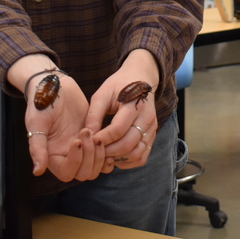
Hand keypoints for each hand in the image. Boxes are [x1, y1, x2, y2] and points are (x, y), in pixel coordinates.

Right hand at [23, 73, 104, 180]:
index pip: (67, 173)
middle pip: (84, 173)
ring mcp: (82, 148)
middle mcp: (67, 155)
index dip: (75, 161)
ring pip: (96, 167)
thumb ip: (37, 147)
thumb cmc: (42, 103)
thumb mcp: (36, 123)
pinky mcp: (93, 137)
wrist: (55, 86)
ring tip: (96, 133)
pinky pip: (104, 154)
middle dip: (90, 156)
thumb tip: (37, 171)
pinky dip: (108, 151)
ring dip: (100, 154)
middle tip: (88, 133)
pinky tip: (108, 138)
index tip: (76, 140)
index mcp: (53, 156)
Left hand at [88, 49, 159, 170]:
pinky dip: (128, 161)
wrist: (141, 77)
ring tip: (103, 155)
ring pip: (137, 153)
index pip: (118, 129)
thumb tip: (87, 136)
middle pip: (128, 144)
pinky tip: (115, 156)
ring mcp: (152, 128)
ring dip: (118, 158)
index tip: (88, 140)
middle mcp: (147, 118)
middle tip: (93, 151)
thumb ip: (94, 114)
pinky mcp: (152, 135)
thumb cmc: (119, 85)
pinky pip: (142, 156)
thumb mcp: (102, 93)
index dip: (101, 138)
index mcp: (135, 104)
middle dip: (108, 151)